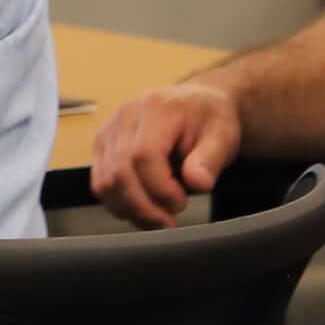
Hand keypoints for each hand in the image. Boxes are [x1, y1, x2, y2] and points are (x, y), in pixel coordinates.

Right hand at [91, 82, 243, 228]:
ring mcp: (109, 131)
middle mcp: (125, 117)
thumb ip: (211, 160)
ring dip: (130, 209)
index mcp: (156, 109)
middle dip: (144, 206)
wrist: (195, 104)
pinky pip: (101, 183)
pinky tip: (142, 208)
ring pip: (105, 182)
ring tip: (158, 217)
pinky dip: (119, 203)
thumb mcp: (223, 135)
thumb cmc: (209, 119)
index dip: (160, 188)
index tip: (181, 202)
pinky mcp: (102, 146)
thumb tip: (198, 183)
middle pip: (120, 172)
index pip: (144, 155)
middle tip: (169, 220)